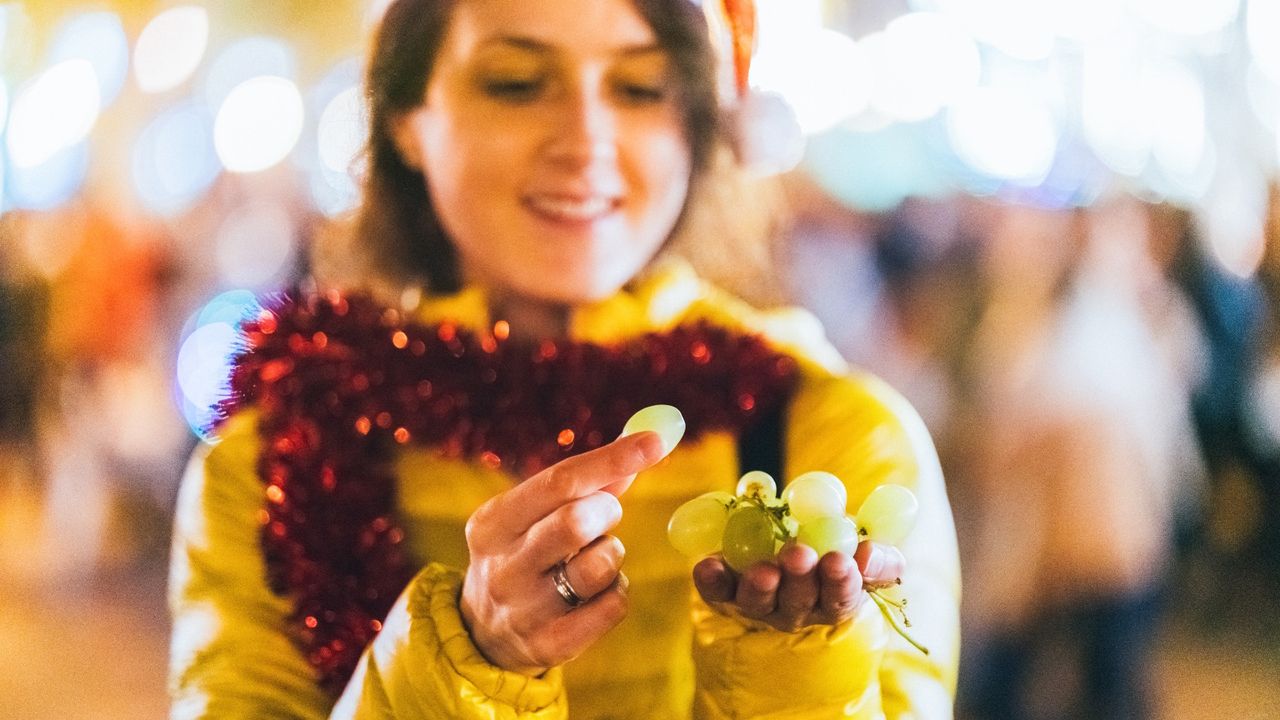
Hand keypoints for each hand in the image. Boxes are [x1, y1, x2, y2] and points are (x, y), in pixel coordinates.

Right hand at [459, 431, 666, 674]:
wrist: (484, 633)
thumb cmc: (524, 554)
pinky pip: (612, 607)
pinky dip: (617, 591)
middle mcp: (502, 566)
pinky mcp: (550, 645)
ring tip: (595, 557)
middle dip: (607, 511)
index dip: (611, 459)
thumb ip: (584, 483)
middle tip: (605, 514)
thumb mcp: (532, 517)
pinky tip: (597, 592)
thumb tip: (643, 444)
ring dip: (612, 553)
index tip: (654, 441)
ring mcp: (523, 610)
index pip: (558, 481)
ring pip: (598, 567)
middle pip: (575, 522)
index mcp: (493, 523)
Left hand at [692, 540, 905, 631]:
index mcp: (831, 601)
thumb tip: (867, 553)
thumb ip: (878, 558)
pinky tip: (707, 566)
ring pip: (758, 602)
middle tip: (799, 555)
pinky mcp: (725, 592)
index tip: (840, 562)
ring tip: (764, 569)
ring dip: (761, 585)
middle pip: (797, 603)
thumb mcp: (860, 551)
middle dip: (799, 580)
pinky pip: (717, 590)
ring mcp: (758, 603)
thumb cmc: (831, 548)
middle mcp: (794, 609)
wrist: (781, 540)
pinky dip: (712, 580)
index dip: (840, 583)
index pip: (839, 599)